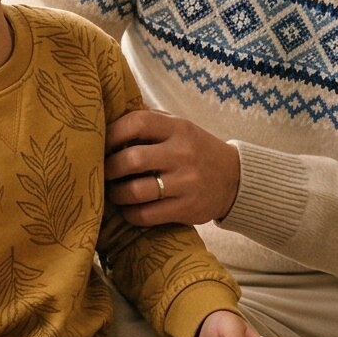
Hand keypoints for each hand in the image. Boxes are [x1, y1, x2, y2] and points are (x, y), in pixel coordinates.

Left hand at [107, 107, 241, 227]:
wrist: (235, 179)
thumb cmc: (196, 150)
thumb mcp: (180, 127)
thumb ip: (151, 122)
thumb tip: (108, 121)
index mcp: (179, 128)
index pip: (138, 122)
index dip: (113, 133)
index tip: (102, 143)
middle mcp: (183, 153)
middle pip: (132, 160)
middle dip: (109, 168)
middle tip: (103, 172)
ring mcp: (186, 183)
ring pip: (136, 191)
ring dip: (116, 194)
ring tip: (113, 193)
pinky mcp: (187, 208)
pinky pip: (147, 215)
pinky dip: (130, 214)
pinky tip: (129, 209)